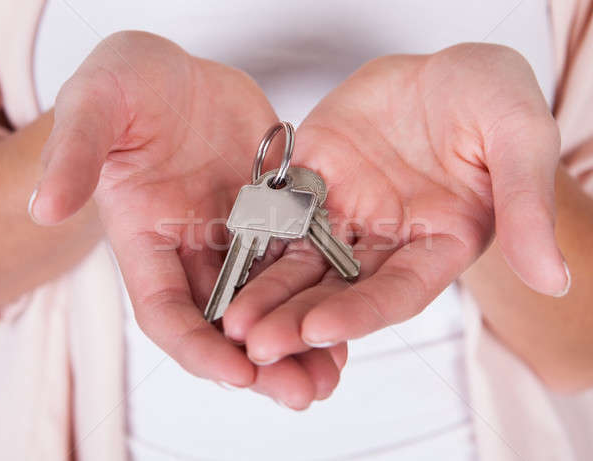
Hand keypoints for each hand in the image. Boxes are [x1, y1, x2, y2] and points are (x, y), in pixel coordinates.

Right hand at [31, 31, 345, 408]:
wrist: (175, 70)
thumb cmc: (126, 84)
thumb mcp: (95, 107)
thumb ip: (75, 153)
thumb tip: (44, 205)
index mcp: (144, 238)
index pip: (166, 311)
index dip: (197, 347)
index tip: (238, 374)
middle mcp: (192, 248)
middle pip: (225, 319)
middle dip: (261, 361)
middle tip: (299, 393)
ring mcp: (236, 232)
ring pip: (268, 298)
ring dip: (299, 337)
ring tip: (332, 373)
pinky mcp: (273, 211)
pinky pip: (299, 256)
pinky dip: (320, 288)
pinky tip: (348, 313)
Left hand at [224, 44, 568, 363]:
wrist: (445, 68)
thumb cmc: (492, 99)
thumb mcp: (519, 137)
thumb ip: (527, 205)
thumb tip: (553, 278)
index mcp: (438, 245)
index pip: (397, 292)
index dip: (360, 314)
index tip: (319, 333)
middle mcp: (387, 241)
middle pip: (339, 290)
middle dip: (298, 319)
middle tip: (256, 345)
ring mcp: (348, 213)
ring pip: (303, 261)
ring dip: (267, 291)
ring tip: (229, 319)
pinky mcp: (315, 183)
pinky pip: (281, 214)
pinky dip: (255, 238)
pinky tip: (223, 260)